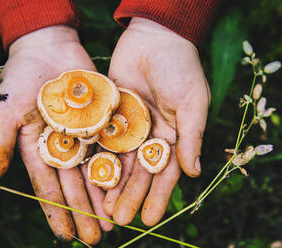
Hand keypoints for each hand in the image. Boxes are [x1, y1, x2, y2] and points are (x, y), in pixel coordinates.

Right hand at [0, 26, 111, 244]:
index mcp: (39, 148)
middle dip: (84, 212)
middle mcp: (62, 147)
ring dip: (102, 198)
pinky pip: (110, 148)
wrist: (48, 47)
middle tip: (96, 239)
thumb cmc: (21, 77)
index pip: (48, 187)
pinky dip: (117, 168)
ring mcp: (83, 136)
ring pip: (94, 172)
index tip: (66, 237)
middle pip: (75, 185)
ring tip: (112, 223)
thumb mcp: (5, 111)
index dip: (57, 212)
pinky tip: (125, 188)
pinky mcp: (100, 122)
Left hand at [103, 18, 210, 225]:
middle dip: (129, 196)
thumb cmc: (180, 67)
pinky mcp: (108, 114)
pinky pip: (100, 139)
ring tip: (101, 208)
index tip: (149, 219)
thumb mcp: (192, 102)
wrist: (153, 37)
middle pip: (137, 172)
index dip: (158, 197)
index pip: (164, 173)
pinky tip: (86, 177)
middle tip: (119, 220)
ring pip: (117, 161)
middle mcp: (148, 136)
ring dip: (110, 184)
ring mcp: (127, 127)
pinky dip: (94, 157)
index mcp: (172, 136)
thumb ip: (192, 137)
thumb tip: (195, 173)